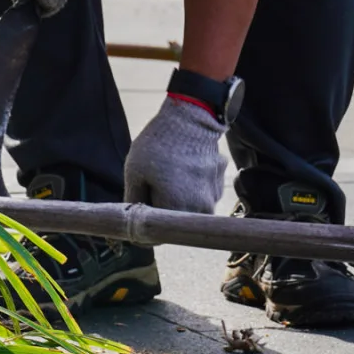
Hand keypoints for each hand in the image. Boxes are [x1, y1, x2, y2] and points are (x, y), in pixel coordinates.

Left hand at [123, 95, 226, 213]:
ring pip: (191, 208)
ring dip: (181, 197)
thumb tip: (132, 223)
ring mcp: (215, 196)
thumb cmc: (158, 146)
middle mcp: (201, 210)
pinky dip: (194, 185)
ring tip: (171, 172)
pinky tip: (186, 166)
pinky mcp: (221, 183)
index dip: (147, 224)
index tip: (142, 205)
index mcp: (177, 211)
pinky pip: (203, 193)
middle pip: (177, 222)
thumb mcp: (134, 173)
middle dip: (165, 209)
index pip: (159, 235)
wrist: (190, 118)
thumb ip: (133, 202)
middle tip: (155, 184)